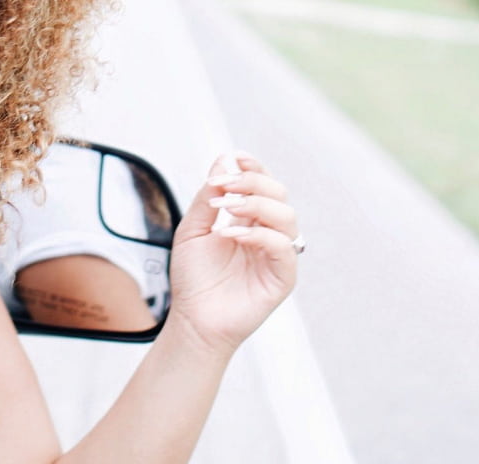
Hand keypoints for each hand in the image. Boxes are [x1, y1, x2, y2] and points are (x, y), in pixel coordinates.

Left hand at [167, 152, 298, 355]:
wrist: (192, 320)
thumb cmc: (193, 279)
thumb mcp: (192, 230)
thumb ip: (207, 196)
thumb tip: (223, 160)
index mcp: (250, 222)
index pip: (263, 186)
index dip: (254, 168)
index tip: (236, 158)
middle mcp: (267, 235)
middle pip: (279, 195)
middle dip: (252, 183)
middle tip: (224, 186)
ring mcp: (277, 255)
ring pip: (286, 216)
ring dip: (255, 204)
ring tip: (225, 209)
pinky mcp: (282, 277)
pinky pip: (283, 247)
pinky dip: (259, 234)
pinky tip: (231, 235)